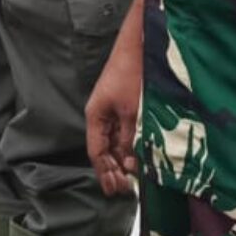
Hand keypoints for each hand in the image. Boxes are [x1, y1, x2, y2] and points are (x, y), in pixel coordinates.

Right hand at [86, 33, 142, 196]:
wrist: (139, 46)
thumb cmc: (132, 74)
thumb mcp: (132, 112)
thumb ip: (130, 139)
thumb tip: (129, 164)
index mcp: (96, 116)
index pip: (96, 151)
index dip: (104, 172)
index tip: (114, 190)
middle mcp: (100, 115)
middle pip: (103, 149)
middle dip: (112, 169)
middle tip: (124, 189)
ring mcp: (111, 110)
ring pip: (113, 142)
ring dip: (121, 159)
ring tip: (132, 177)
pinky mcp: (123, 105)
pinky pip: (122, 132)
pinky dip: (128, 146)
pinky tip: (137, 156)